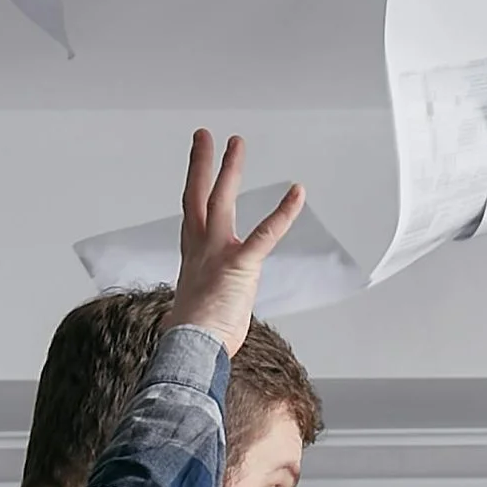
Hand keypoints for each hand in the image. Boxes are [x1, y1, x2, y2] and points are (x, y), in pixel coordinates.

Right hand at [171, 129, 305, 356]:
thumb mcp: (195, 313)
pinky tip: (296, 193)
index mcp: (192, 259)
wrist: (190, 351)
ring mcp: (217, 253)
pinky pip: (264, 233)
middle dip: (202, 164)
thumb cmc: (194, 340)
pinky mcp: (238, 265)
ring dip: (229, 168)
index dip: (194, 190)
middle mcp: (200, 249)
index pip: (192, 216)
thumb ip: (203, 300)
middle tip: (205, 136)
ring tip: (236, 142)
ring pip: (221, 200)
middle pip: (198, 196)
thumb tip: (199, 313)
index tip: (197, 171)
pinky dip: (282, 213)